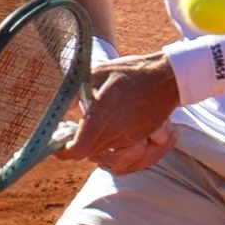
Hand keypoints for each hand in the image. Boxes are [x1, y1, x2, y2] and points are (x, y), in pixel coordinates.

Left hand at [62, 54, 178, 168]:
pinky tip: (106, 125)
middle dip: (76, 145)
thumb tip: (63, 105)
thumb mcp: (97, 72)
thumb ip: (77, 91)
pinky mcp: (137, 138)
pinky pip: (117, 148)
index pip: (77, 150)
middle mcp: (114, 131)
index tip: (58, 143)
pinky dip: (107, 141)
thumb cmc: (130, 71)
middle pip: (88, 153)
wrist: (166, 78)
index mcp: (101, 117)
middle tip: (69, 130)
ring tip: (88, 126)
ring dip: (92, 144)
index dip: (64, 151)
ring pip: (102, 152)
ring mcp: (127, 137)